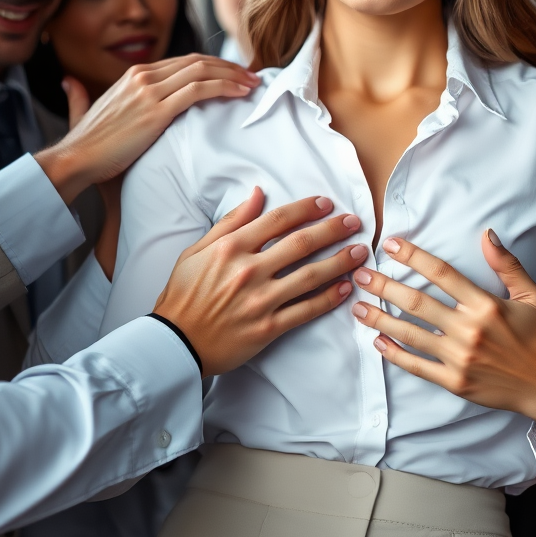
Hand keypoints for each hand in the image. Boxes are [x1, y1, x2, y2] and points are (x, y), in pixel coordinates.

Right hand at [36, 54, 259, 204]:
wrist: (74, 160)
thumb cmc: (86, 146)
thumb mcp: (85, 112)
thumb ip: (81, 97)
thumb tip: (71, 84)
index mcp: (133, 76)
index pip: (184, 62)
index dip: (213, 66)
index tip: (233, 74)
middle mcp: (142, 77)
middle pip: (197, 62)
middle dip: (229, 67)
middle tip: (251, 76)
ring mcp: (149, 92)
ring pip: (202, 71)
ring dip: (233, 75)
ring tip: (252, 85)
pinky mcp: (156, 111)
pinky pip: (198, 91)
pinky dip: (224, 88)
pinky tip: (240, 93)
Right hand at [153, 188, 364, 376]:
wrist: (174, 342)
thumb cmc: (184, 294)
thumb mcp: (197, 250)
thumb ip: (230, 222)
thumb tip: (257, 194)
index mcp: (231, 248)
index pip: (278, 220)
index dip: (306, 209)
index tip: (326, 204)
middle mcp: (248, 271)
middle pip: (301, 244)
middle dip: (332, 230)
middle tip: (353, 222)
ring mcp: (260, 301)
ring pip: (310, 276)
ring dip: (340, 261)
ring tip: (360, 251)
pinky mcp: (267, 328)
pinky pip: (306, 310)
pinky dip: (329, 298)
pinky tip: (346, 287)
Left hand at [351, 231, 535, 474]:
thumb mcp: (531, 295)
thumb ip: (507, 264)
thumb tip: (487, 234)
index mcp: (486, 305)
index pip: (442, 274)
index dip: (414, 257)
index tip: (391, 245)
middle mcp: (469, 330)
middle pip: (417, 303)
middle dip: (384, 286)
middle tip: (361, 274)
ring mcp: (459, 358)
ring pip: (410, 334)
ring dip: (380, 318)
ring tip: (357, 306)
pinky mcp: (454, 381)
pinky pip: (417, 366)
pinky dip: (395, 353)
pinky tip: (378, 340)